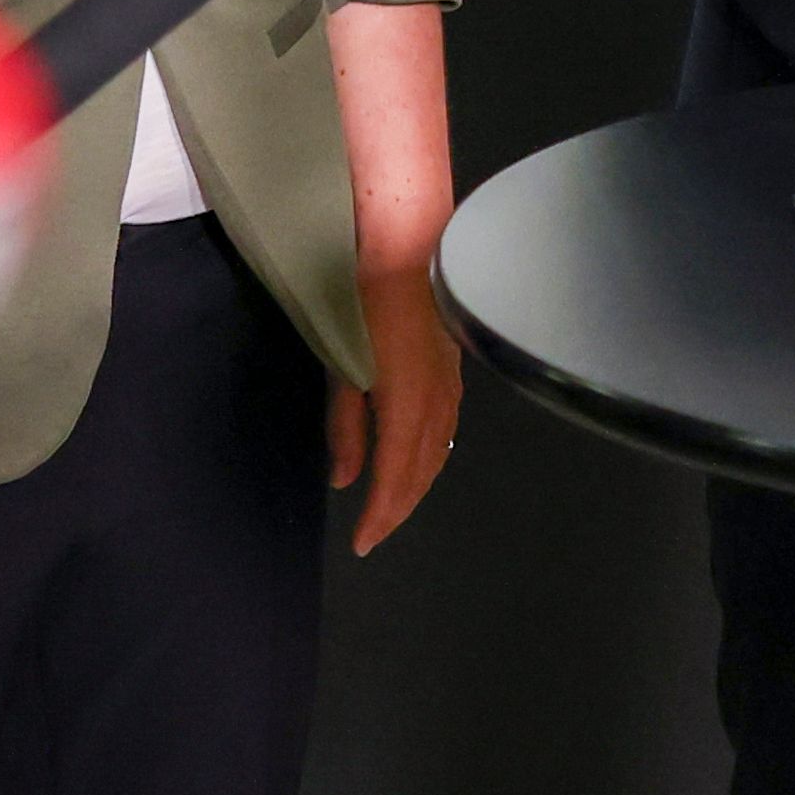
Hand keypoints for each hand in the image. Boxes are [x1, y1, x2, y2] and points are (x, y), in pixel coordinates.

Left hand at [327, 263, 462, 554]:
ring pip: (437, 455)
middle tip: (375, 535)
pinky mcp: (452, 375)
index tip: (362, 543)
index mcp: (407, 409)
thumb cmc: (364, 304)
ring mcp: (450, 390)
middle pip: (420, 474)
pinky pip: (445, 432)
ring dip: (416, 488)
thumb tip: (345, 480)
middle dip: (397, 510)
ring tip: (394, 508)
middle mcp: (437, 407)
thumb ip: (346, 427)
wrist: (408, 250)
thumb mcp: (342, 368)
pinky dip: (430, 460)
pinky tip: (420, 462)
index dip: (379, 516)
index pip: (393, 479)